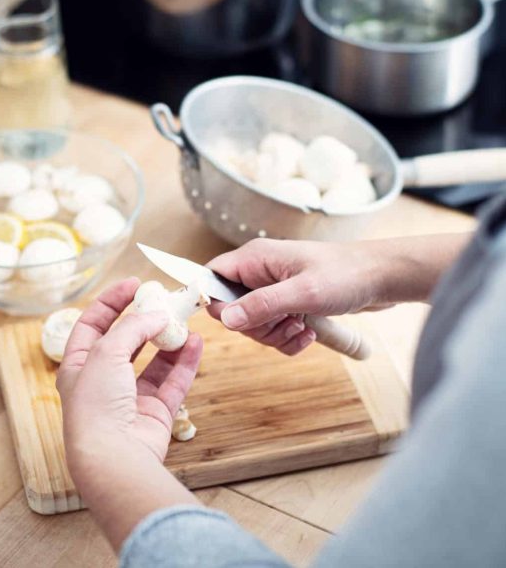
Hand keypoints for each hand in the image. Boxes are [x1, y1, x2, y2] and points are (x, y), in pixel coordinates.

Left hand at [57, 277, 202, 477]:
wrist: (114, 456)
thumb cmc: (97, 404)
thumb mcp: (106, 352)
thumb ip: (132, 328)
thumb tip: (156, 316)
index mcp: (79, 366)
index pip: (93, 323)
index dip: (112, 301)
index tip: (135, 283)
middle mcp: (103, 381)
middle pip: (127, 341)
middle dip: (145, 320)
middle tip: (164, 301)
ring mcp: (130, 398)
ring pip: (154, 361)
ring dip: (169, 340)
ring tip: (184, 321)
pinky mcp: (155, 412)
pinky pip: (173, 381)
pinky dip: (185, 362)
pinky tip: (196, 343)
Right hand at [207, 238, 388, 355]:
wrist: (383, 277)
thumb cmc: (347, 274)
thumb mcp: (303, 293)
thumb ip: (262, 305)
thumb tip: (226, 319)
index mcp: (255, 258)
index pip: (212, 277)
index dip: (215, 302)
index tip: (234, 322)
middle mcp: (260, 272)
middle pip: (232, 308)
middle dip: (256, 327)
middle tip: (284, 324)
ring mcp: (274, 288)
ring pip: (253, 323)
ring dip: (275, 335)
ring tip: (301, 328)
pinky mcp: (288, 303)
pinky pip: (273, 329)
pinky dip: (287, 338)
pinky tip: (308, 333)